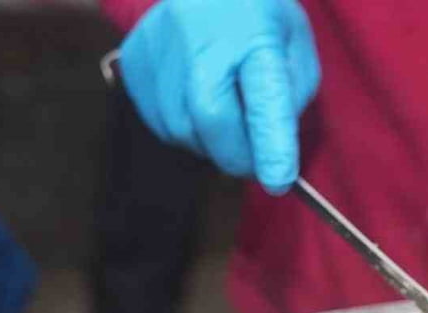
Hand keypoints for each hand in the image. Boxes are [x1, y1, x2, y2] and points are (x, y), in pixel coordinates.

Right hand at [118, 0, 319, 193]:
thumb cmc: (259, 16)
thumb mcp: (294, 49)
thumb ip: (288, 100)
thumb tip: (270, 153)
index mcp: (254, 33)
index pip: (264, 96)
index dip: (271, 144)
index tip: (278, 182)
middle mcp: (200, 35)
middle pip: (210, 117)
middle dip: (236, 155)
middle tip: (253, 162)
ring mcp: (159, 44)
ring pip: (179, 127)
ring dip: (208, 144)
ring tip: (226, 122)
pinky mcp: (133, 57)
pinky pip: (157, 120)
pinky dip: (183, 130)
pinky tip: (197, 108)